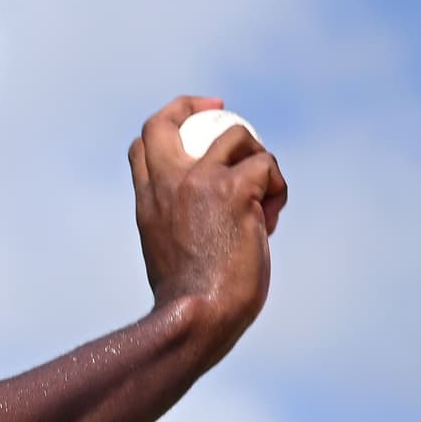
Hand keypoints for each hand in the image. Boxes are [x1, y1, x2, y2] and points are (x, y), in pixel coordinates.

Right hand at [128, 95, 287, 350]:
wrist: (198, 315)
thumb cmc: (190, 302)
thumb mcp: (168, 253)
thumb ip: (177, 224)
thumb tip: (211, 223)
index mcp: (147, 201)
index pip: (144, 145)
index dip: (167, 128)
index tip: (190, 129)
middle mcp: (166, 183)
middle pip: (165, 121)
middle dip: (192, 106)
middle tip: (221, 113)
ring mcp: (198, 182)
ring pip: (235, 135)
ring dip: (257, 157)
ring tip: (265, 195)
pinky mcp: (232, 190)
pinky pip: (265, 166)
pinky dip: (276, 187)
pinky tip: (272, 218)